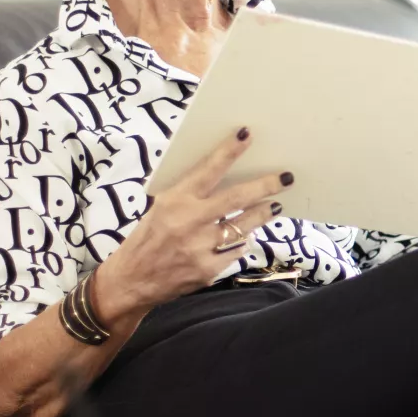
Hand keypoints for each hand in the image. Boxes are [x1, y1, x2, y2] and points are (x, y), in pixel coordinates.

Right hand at [91, 128, 290, 319]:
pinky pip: (236, 251)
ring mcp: (201, 248)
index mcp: (175, 201)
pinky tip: (243, 237)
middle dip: (265, 186)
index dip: (229, 151)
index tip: (247, 135)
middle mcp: (189, 222)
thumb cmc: (147, 239)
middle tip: (285, 178)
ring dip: (262, 214)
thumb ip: (190, 196)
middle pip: (237, 199)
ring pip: (244, 226)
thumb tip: (225, 179)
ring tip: (273, 206)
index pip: (208, 170)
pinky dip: (241, 242)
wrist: (132, 281)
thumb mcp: (160, 209)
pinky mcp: (208, 270)